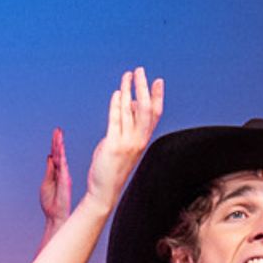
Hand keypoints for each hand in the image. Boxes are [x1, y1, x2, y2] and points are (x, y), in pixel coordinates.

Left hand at [37, 129, 69, 226]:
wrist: (55, 216)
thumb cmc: (50, 203)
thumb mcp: (46, 183)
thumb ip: (49, 170)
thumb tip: (50, 157)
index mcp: (56, 173)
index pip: (55, 156)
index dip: (55, 145)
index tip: (56, 133)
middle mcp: (61, 173)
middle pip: (59, 154)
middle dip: (58, 141)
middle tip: (58, 130)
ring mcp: (64, 176)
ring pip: (62, 158)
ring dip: (60, 147)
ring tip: (59, 136)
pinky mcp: (65, 181)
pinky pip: (63, 168)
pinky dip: (61, 159)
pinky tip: (61, 151)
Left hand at [83, 68, 162, 207]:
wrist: (104, 191)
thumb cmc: (110, 168)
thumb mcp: (122, 144)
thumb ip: (127, 125)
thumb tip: (131, 104)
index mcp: (142, 140)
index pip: (155, 114)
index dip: (157, 96)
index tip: (158, 80)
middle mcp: (138, 141)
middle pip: (146, 109)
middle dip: (143, 87)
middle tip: (141, 70)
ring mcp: (127, 143)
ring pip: (131, 111)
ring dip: (128, 90)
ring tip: (127, 75)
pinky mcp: (113, 146)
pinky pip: (116, 121)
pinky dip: (117, 105)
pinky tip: (117, 93)